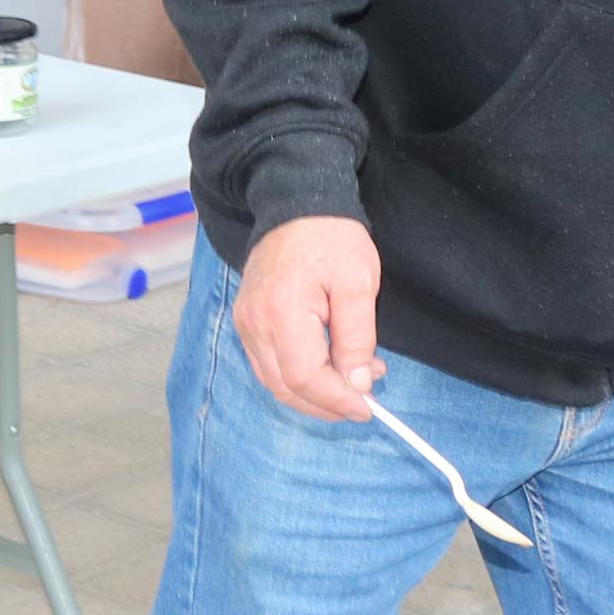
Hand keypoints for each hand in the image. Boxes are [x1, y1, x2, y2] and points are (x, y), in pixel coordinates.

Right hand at [235, 215, 385, 422]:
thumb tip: (357, 384)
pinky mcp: (247, 320)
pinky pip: (268, 364)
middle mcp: (254, 322)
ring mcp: (246, 323)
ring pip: (275, 381)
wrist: (297, 206)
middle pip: (285, 387)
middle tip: (364, 400)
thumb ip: (357, 338)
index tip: (367, 408)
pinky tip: (328, 368)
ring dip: (313, 393)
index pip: (304, 378)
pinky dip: (297, 377)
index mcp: (281, 311)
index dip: (336, 400)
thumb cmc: (331, 239)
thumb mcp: (358, 284)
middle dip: (326, 404)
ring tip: (353, 380)